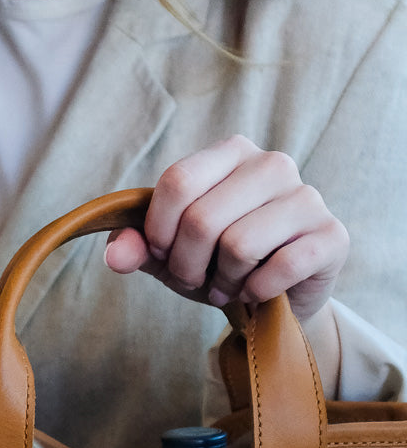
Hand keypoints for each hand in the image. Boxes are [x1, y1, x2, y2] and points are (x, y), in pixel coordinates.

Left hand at [104, 135, 349, 322]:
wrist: (272, 295)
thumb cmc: (214, 262)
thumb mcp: (167, 253)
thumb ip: (135, 246)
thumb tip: (115, 254)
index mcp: (230, 152)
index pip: (177, 181)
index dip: (157, 230)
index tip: (161, 253)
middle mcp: (272, 164)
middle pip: (202, 219)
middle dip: (185, 265)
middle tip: (193, 279)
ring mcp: (307, 197)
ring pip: (238, 245)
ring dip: (221, 280)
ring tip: (225, 284)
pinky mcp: (332, 236)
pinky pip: (280, 267)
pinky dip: (255, 291)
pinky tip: (256, 291)